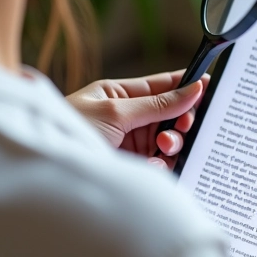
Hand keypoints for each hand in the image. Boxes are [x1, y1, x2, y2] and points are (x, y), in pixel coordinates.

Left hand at [66, 71, 207, 167]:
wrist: (47, 172)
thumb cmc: (70, 131)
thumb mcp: (115, 112)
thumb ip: (157, 103)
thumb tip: (193, 88)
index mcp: (119, 94)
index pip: (162, 85)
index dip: (186, 85)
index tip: (209, 86)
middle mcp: (128, 118)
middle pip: (171, 115)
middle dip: (180, 120)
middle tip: (181, 126)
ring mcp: (130, 143)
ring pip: (169, 141)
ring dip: (172, 144)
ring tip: (164, 148)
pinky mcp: (132, 167)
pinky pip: (160, 164)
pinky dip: (162, 165)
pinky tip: (152, 165)